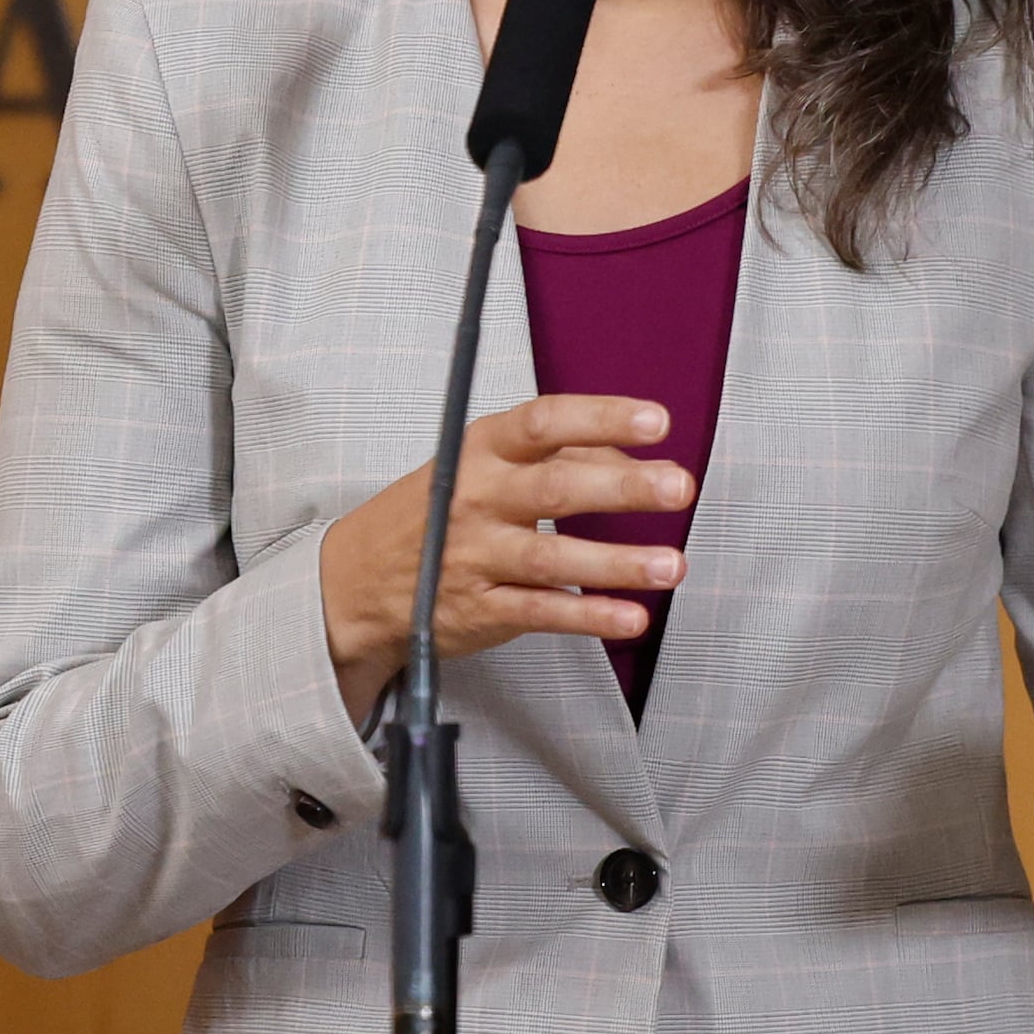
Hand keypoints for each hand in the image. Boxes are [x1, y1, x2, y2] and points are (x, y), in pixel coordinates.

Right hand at [319, 393, 690, 717]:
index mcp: (481, 450)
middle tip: (679, 487)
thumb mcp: (481, 464)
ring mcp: (477, 557)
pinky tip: (630, 615)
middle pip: (556, 488)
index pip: (544, 422)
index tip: (657, 421)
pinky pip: (542, 613)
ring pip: (554, 558)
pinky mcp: (481, 609)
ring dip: (618, 563)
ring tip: (671, 564)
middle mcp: (477, 498)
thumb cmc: (435, 512)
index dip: (602, 417)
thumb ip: (555, 455)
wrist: (355, 582)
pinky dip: (588, 616)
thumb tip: (629, 452)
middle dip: (623, 487)